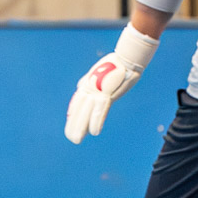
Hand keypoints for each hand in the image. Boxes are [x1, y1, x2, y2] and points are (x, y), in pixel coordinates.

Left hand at [66, 25, 158, 143]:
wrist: (127, 57)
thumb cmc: (117, 63)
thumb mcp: (100, 73)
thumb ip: (91, 81)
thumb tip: (81, 85)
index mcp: (88, 83)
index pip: (78, 101)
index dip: (74, 113)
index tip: (70, 123)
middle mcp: (89, 87)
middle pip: (79, 109)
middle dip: (74, 124)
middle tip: (71, 138)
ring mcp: (97, 90)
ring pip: (86, 112)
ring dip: (81, 127)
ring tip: (76, 139)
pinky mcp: (107, 93)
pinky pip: (100, 110)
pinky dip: (97, 121)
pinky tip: (94, 132)